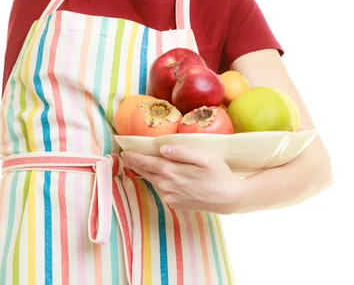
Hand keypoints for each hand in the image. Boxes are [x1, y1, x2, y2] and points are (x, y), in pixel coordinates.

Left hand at [121, 145, 242, 213]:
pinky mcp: (175, 204)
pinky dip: (157, 182)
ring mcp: (170, 197)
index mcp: (171, 172)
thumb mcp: (203, 158)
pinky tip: (159, 177)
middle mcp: (167, 186)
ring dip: (145, 172)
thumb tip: (162, 149)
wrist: (229, 199)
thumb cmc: (219, 174)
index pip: (146, 162)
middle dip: (135, 164)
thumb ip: (182, 152)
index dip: (134, 156)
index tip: (124, 150)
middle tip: (126, 156)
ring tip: (139, 164)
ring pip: (153, 182)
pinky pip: (162, 190)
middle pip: (146, 172)